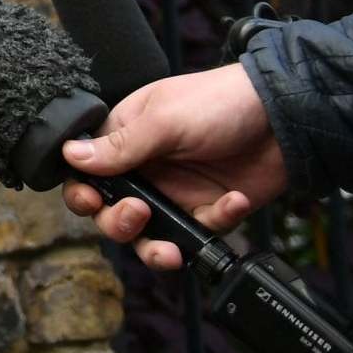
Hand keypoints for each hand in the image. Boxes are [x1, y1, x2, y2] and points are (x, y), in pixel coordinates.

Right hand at [59, 62, 285, 269]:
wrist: (283, 118)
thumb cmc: (218, 103)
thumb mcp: (165, 120)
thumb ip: (120, 145)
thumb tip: (69, 155)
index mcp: (124, 137)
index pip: (85, 171)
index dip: (82, 191)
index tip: (91, 200)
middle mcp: (144, 169)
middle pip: (110, 211)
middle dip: (118, 223)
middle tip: (138, 214)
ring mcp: (175, 193)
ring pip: (149, 236)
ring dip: (155, 248)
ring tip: (170, 250)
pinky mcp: (208, 211)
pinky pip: (199, 233)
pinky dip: (216, 221)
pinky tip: (233, 200)